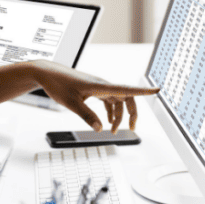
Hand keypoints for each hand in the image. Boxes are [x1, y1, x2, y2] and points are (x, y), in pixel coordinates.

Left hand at [31, 60, 158, 132]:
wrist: (47, 73)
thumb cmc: (58, 84)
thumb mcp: (71, 103)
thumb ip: (87, 116)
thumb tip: (100, 128)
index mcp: (100, 86)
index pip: (127, 89)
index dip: (143, 91)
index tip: (157, 90)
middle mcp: (102, 85)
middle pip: (126, 97)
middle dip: (131, 113)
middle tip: (131, 128)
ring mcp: (98, 86)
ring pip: (117, 100)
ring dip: (118, 115)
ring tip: (114, 130)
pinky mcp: (93, 89)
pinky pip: (108, 100)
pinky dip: (110, 111)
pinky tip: (107, 121)